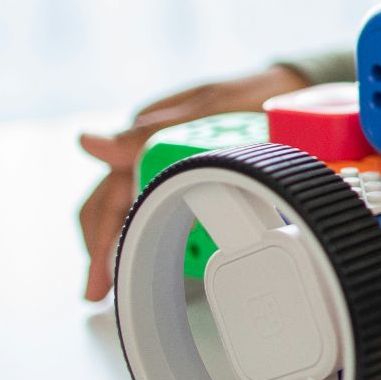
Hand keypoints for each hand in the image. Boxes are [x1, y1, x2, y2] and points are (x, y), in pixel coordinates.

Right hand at [76, 64, 308, 301]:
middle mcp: (151, 147)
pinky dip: (152, 226)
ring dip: (120, 240)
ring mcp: (169, 158)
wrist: (293, 89)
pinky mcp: (191, 168)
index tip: (101, 275)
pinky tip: (149, 249)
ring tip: (115, 277)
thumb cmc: (251, 93)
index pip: (112, 194)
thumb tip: (88, 143)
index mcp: (148, 133)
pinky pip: (163, 201)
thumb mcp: (207, 110)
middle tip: (98, 290)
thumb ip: (151, 132)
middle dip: (101, 248)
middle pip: (112, 204)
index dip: (102, 238)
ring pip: (132, 205)